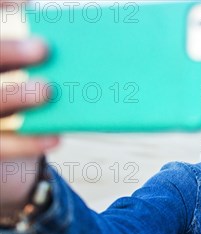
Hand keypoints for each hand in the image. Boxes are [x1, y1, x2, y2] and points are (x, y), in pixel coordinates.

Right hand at [1, 0, 57, 212]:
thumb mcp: (28, 71)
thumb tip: (86, 41)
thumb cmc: (24, 94)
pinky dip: (28, 143)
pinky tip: (54, 137)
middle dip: (6, 53)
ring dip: (15, 95)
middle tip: (42, 47)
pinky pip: (1, 148)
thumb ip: (38, 57)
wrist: (7, 142)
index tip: (27, 4)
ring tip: (45, 89)